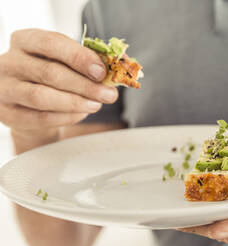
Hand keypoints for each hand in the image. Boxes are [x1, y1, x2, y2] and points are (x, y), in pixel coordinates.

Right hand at [0, 29, 117, 142]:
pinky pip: (39, 118)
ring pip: (42, 97)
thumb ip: (84, 63)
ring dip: (75, 102)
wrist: (27, 101)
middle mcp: (10, 62)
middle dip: (85, 85)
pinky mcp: (8, 113)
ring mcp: (5, 88)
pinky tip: (81, 114)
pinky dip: (65, 117)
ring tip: (96, 105)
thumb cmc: (51, 75)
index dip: (79, 57)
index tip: (102, 71)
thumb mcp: (64, 61)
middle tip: (109, 94)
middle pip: (50, 73)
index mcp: (25, 41)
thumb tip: (113, 72)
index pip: (51, 43)